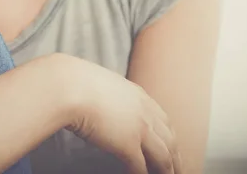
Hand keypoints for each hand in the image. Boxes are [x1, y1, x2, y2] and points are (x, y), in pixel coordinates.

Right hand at [58, 54, 182, 173]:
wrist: (68, 85)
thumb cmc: (74, 82)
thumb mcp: (100, 83)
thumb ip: (107, 95)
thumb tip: (100, 103)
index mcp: (137, 94)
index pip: (162, 118)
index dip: (169, 135)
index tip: (172, 146)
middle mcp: (144, 110)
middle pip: (170, 139)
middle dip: (176, 157)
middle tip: (178, 169)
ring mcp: (139, 128)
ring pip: (163, 157)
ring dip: (167, 171)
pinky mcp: (128, 145)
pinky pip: (142, 167)